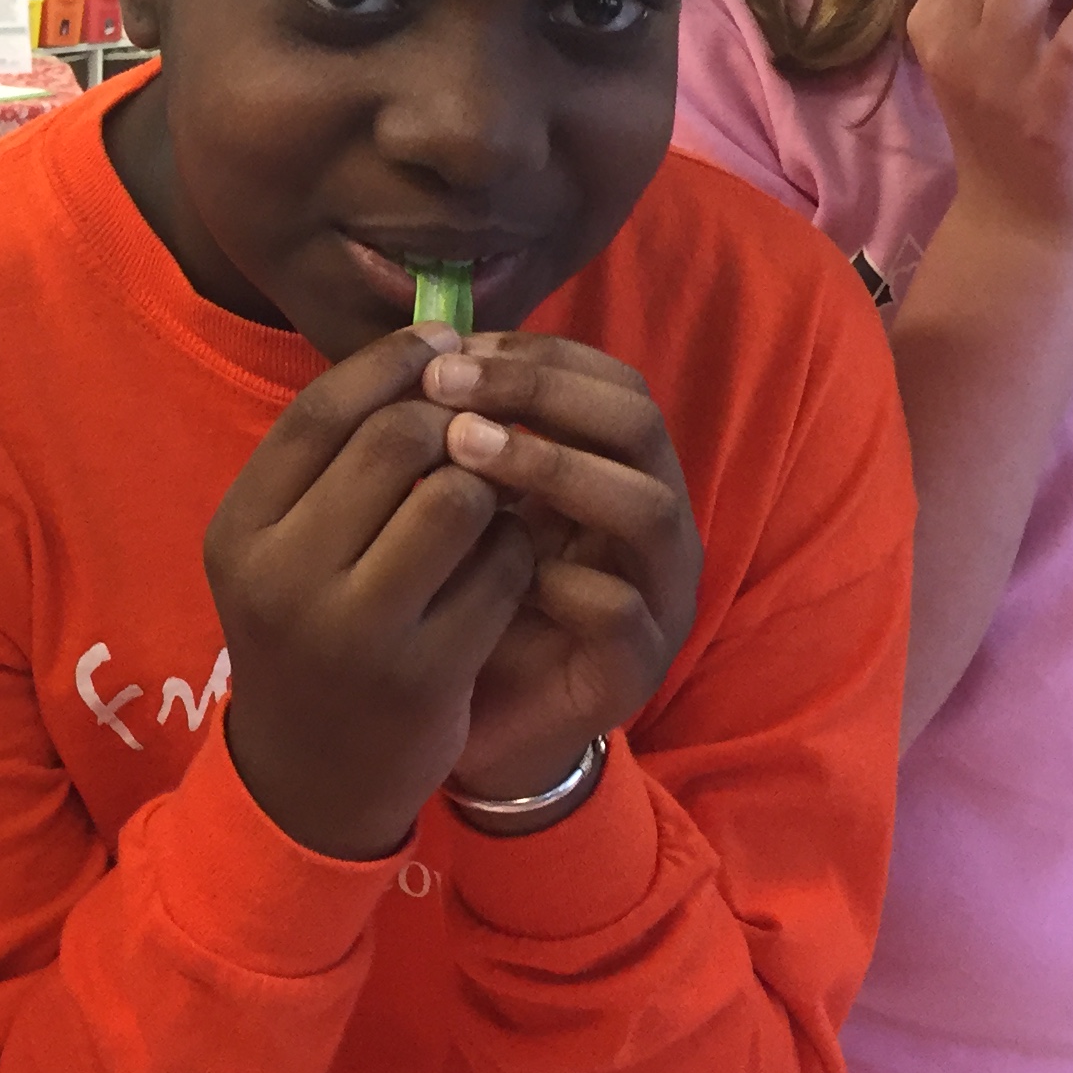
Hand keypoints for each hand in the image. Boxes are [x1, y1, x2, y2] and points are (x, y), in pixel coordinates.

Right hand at [206, 324, 536, 859]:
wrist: (313, 775)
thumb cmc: (307, 630)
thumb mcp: (281, 545)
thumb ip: (331, 460)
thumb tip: (429, 350)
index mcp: (239, 532)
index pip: (321, 411)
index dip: (390, 362)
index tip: (441, 344)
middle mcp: (284, 578)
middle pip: (397, 441)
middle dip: (452, 421)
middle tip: (476, 429)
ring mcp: (354, 630)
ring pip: (457, 497)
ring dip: (489, 486)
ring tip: (485, 505)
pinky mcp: (425, 674)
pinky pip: (501, 568)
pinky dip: (516, 552)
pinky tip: (501, 568)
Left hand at [423, 336, 701, 808]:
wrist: (479, 723)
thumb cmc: (463, 598)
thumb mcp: (459, 505)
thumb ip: (459, 440)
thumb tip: (415, 352)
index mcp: (618, 470)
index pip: (607, 379)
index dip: (534, 353)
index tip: (447, 349)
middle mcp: (654, 521)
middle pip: (637, 422)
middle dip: (541, 391)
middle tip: (448, 386)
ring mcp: (657, 595)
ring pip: (646, 508)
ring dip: (553, 466)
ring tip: (461, 450)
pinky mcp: (636, 668)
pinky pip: (621, 611)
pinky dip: (561, 581)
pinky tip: (492, 564)